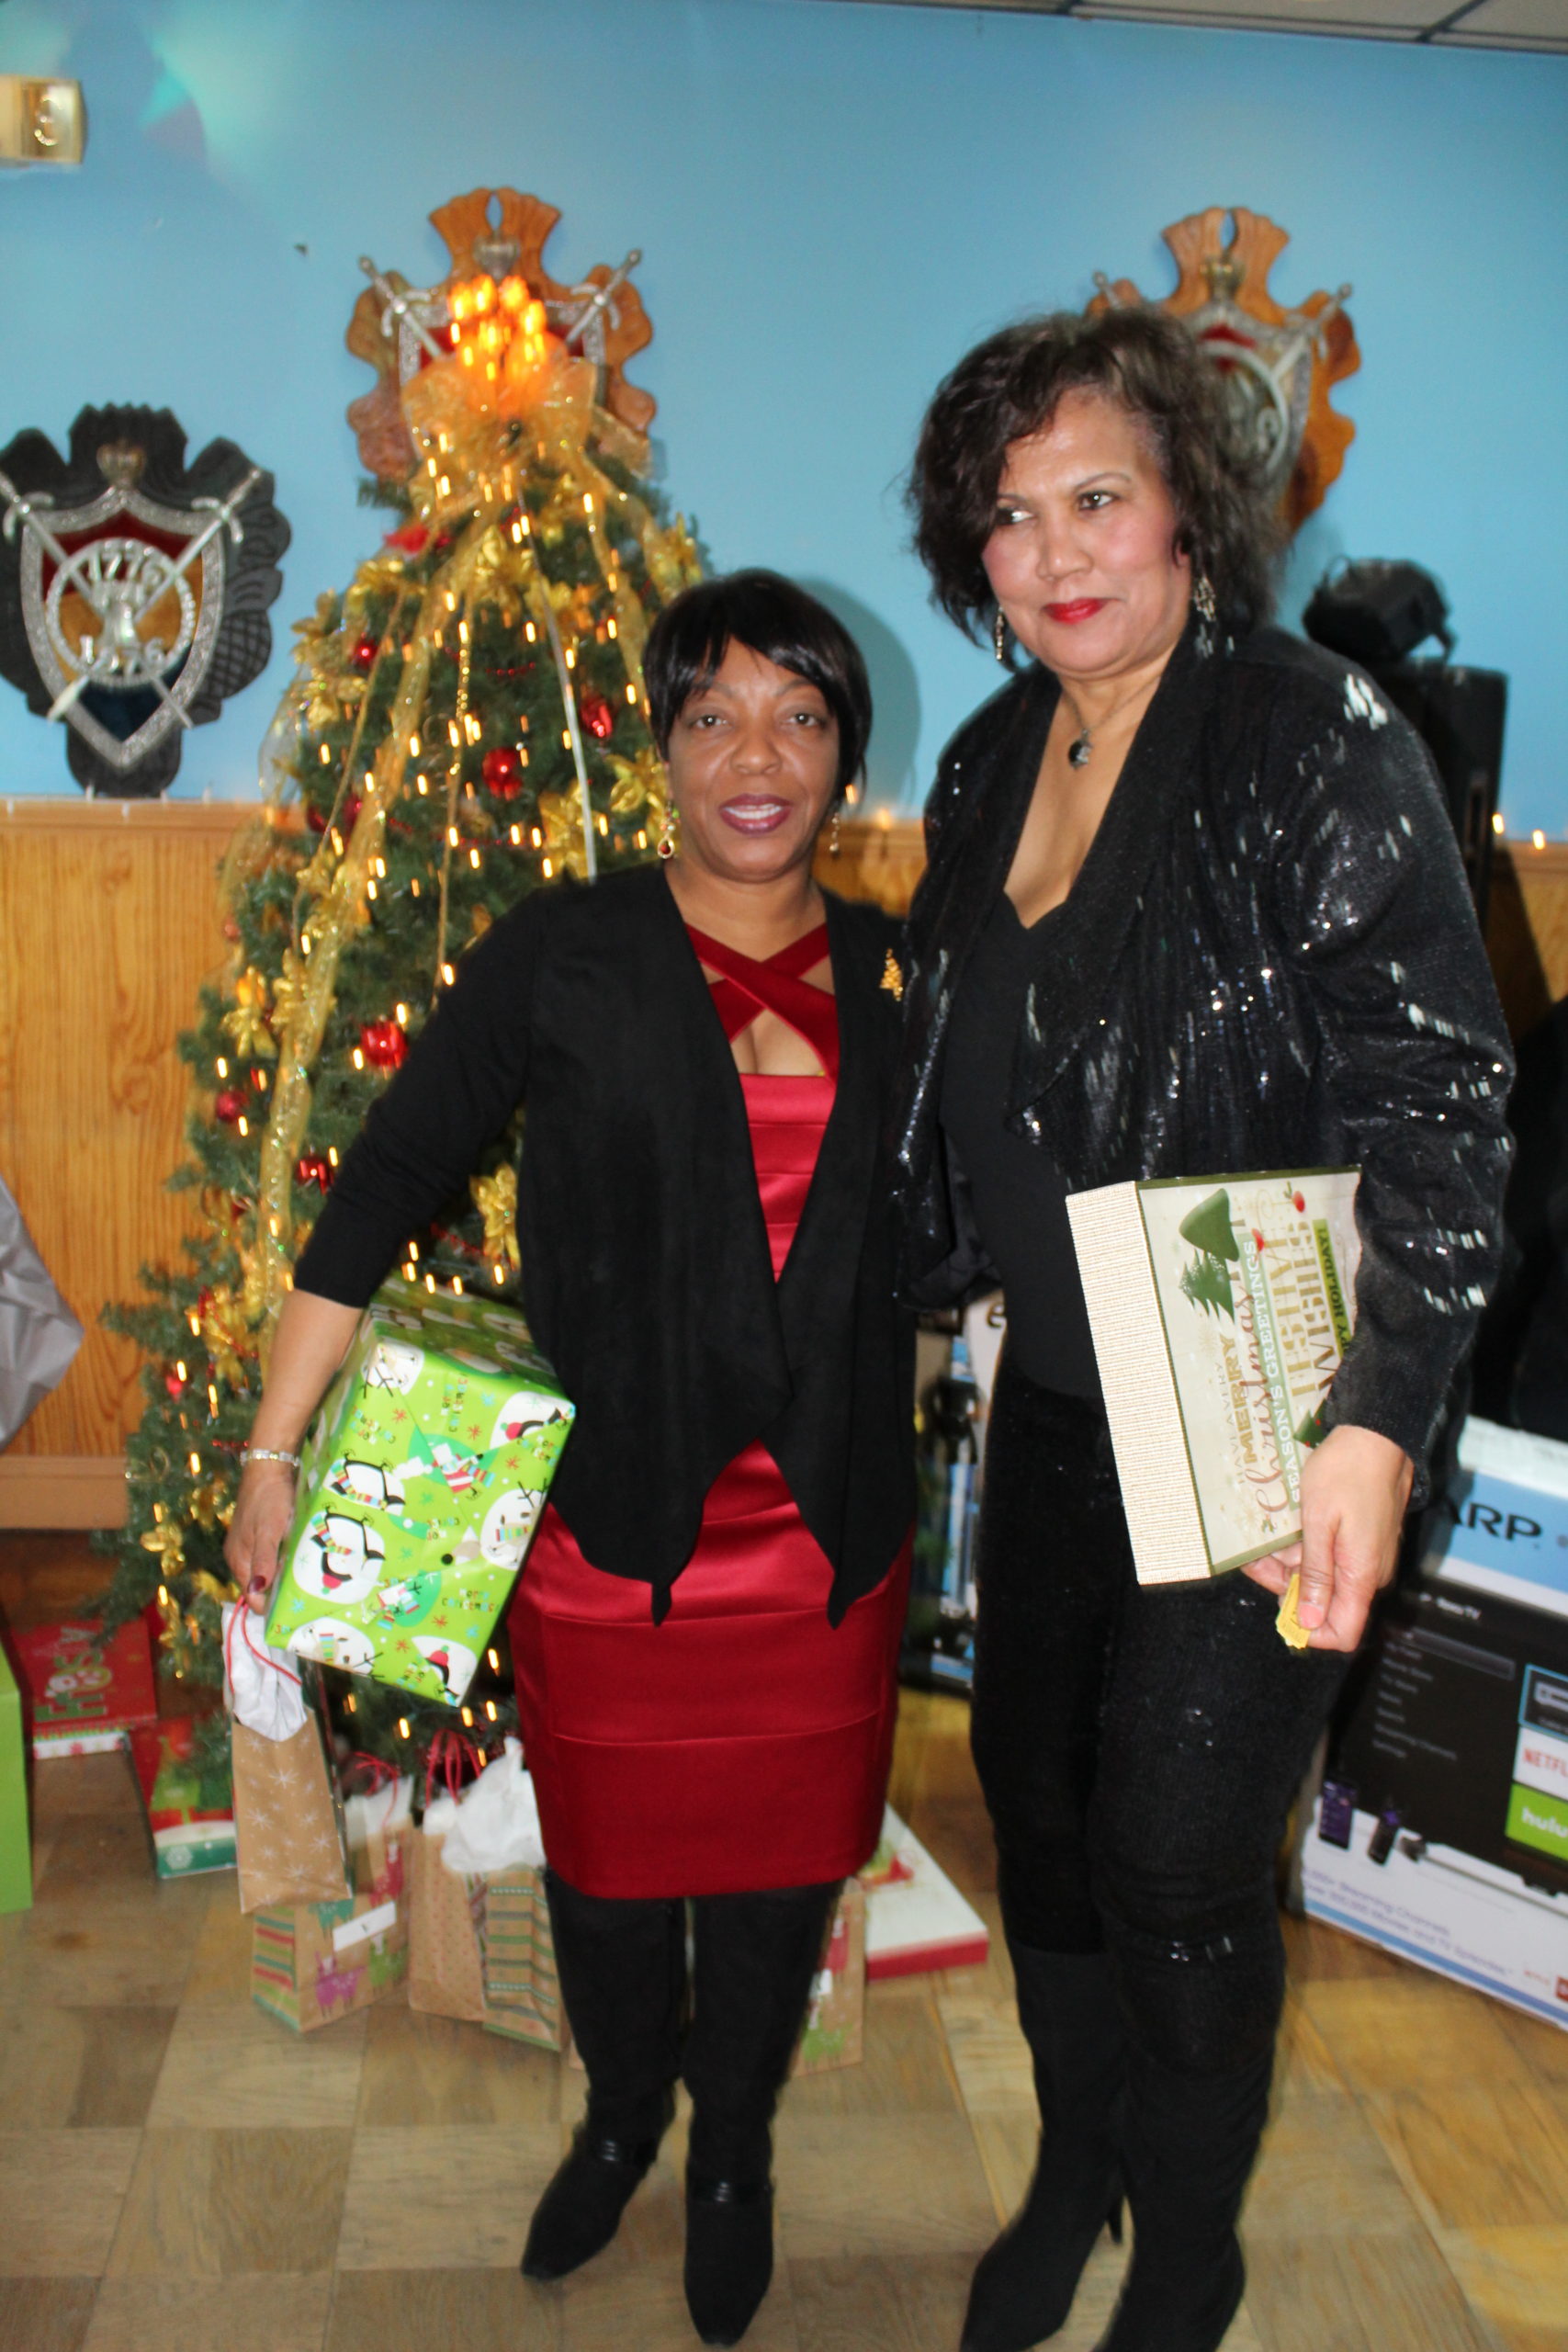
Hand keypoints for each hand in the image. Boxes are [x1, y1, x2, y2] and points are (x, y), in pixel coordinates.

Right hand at [226, 1460, 298, 1614]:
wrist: (269, 1466)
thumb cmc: (270, 1499)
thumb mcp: (269, 1532)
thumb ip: (263, 1561)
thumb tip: (256, 1592)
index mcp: (238, 1560)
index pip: (253, 1598)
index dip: (272, 1607)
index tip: (297, 1611)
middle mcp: (240, 1557)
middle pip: (260, 1587)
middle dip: (280, 1594)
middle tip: (309, 1597)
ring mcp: (248, 1545)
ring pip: (267, 1572)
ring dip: (284, 1578)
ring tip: (309, 1581)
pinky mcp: (259, 1534)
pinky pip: (271, 1558)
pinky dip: (284, 1562)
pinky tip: (301, 1560)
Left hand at [1242, 1423, 1413, 1651]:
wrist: (1377, 1435)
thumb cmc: (1347, 1472)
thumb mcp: (1320, 1523)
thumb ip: (1315, 1575)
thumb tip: (1308, 1622)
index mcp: (1361, 1575)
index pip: (1342, 1633)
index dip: (1309, 1631)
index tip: (1277, 1610)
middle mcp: (1367, 1572)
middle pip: (1324, 1603)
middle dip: (1285, 1587)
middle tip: (1254, 1562)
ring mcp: (1364, 1555)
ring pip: (1321, 1576)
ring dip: (1288, 1564)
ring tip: (1258, 1543)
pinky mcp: (1359, 1539)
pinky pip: (1328, 1555)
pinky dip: (1302, 1548)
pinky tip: (1278, 1531)